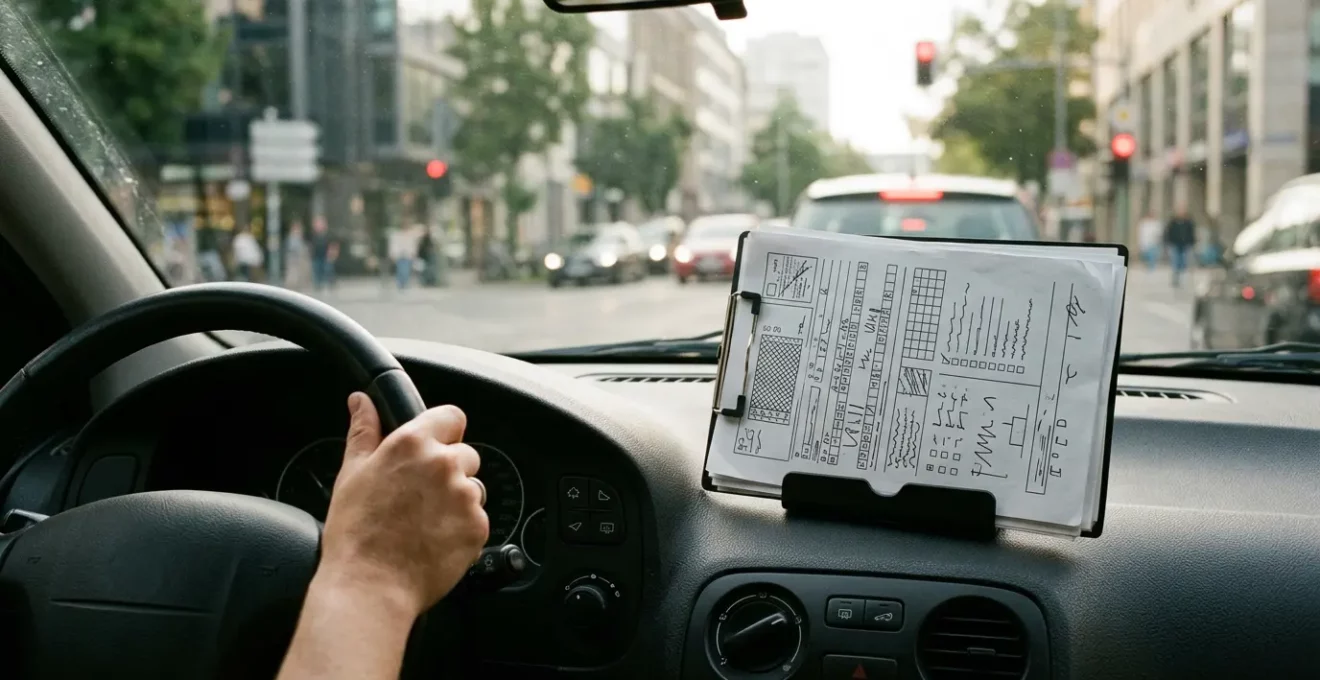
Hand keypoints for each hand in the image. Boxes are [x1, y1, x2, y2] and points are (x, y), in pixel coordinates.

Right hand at [316, 392, 489, 616]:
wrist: (370, 586)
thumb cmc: (357, 534)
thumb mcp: (352, 474)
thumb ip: (363, 431)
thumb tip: (362, 401)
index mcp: (413, 444)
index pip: (451, 416)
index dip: (443, 431)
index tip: (434, 446)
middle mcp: (444, 464)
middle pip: (465, 454)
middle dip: (448, 470)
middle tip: (419, 496)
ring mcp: (465, 495)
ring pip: (472, 487)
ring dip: (456, 499)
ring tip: (424, 522)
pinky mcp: (478, 526)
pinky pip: (477, 518)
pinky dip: (461, 527)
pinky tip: (434, 539)